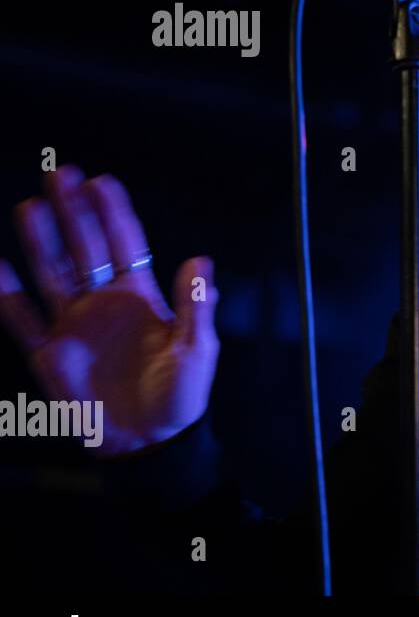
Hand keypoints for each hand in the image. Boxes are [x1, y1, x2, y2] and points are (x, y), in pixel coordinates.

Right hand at [0, 165, 219, 455]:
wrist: (149, 443)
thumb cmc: (181, 396)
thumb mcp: (197, 350)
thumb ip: (195, 307)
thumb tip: (200, 261)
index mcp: (141, 296)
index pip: (125, 244)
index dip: (113, 213)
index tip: (101, 180)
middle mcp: (103, 302)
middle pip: (84, 247)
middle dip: (73, 211)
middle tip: (60, 173)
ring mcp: (73, 324)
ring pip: (52, 272)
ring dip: (41, 240)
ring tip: (30, 205)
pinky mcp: (47, 353)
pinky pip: (21, 317)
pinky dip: (6, 293)